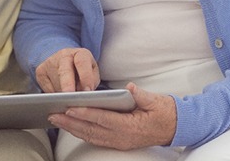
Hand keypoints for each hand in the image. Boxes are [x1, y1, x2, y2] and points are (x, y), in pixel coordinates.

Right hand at [35, 48, 99, 92]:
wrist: (63, 61)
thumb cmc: (81, 70)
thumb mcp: (92, 73)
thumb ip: (91, 81)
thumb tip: (84, 94)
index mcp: (80, 54)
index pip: (82, 62)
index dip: (85, 77)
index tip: (87, 90)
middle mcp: (64, 55)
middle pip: (65, 71)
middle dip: (68, 85)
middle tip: (70, 96)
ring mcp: (50, 62)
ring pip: (56, 84)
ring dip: (63, 95)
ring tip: (70, 100)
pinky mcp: (40, 71)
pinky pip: (47, 89)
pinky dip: (54, 96)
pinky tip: (60, 95)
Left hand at [48, 83, 175, 149]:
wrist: (175, 127)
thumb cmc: (164, 111)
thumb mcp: (155, 100)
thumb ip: (141, 95)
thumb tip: (129, 88)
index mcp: (130, 126)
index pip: (102, 119)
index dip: (85, 114)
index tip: (70, 108)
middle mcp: (122, 137)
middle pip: (91, 130)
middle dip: (71, 122)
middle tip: (53, 114)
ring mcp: (119, 141)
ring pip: (91, 136)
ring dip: (72, 128)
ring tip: (57, 119)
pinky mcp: (118, 142)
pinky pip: (96, 139)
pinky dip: (82, 132)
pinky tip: (72, 127)